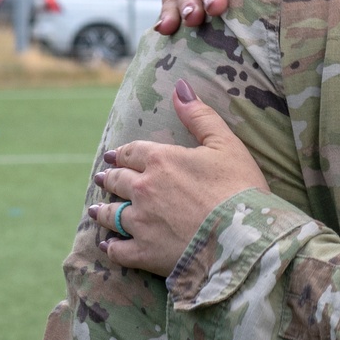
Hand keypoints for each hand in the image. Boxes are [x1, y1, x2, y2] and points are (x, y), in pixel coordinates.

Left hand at [89, 80, 268, 274]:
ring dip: (102, 211)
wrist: (244, 236)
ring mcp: (141, 223)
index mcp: (162, 160)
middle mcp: (144, 189)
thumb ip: (199, 115)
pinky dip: (110, 247)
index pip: (133, 152)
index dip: (123, 153)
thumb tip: (180, 86)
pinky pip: (117, 250)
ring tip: (96, 210)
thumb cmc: (240, 187)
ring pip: (112, 215)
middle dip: (109, 178)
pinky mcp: (144, 253)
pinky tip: (107, 245)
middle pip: (118, 181)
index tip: (114, 156)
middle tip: (103, 178)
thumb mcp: (226, 143)